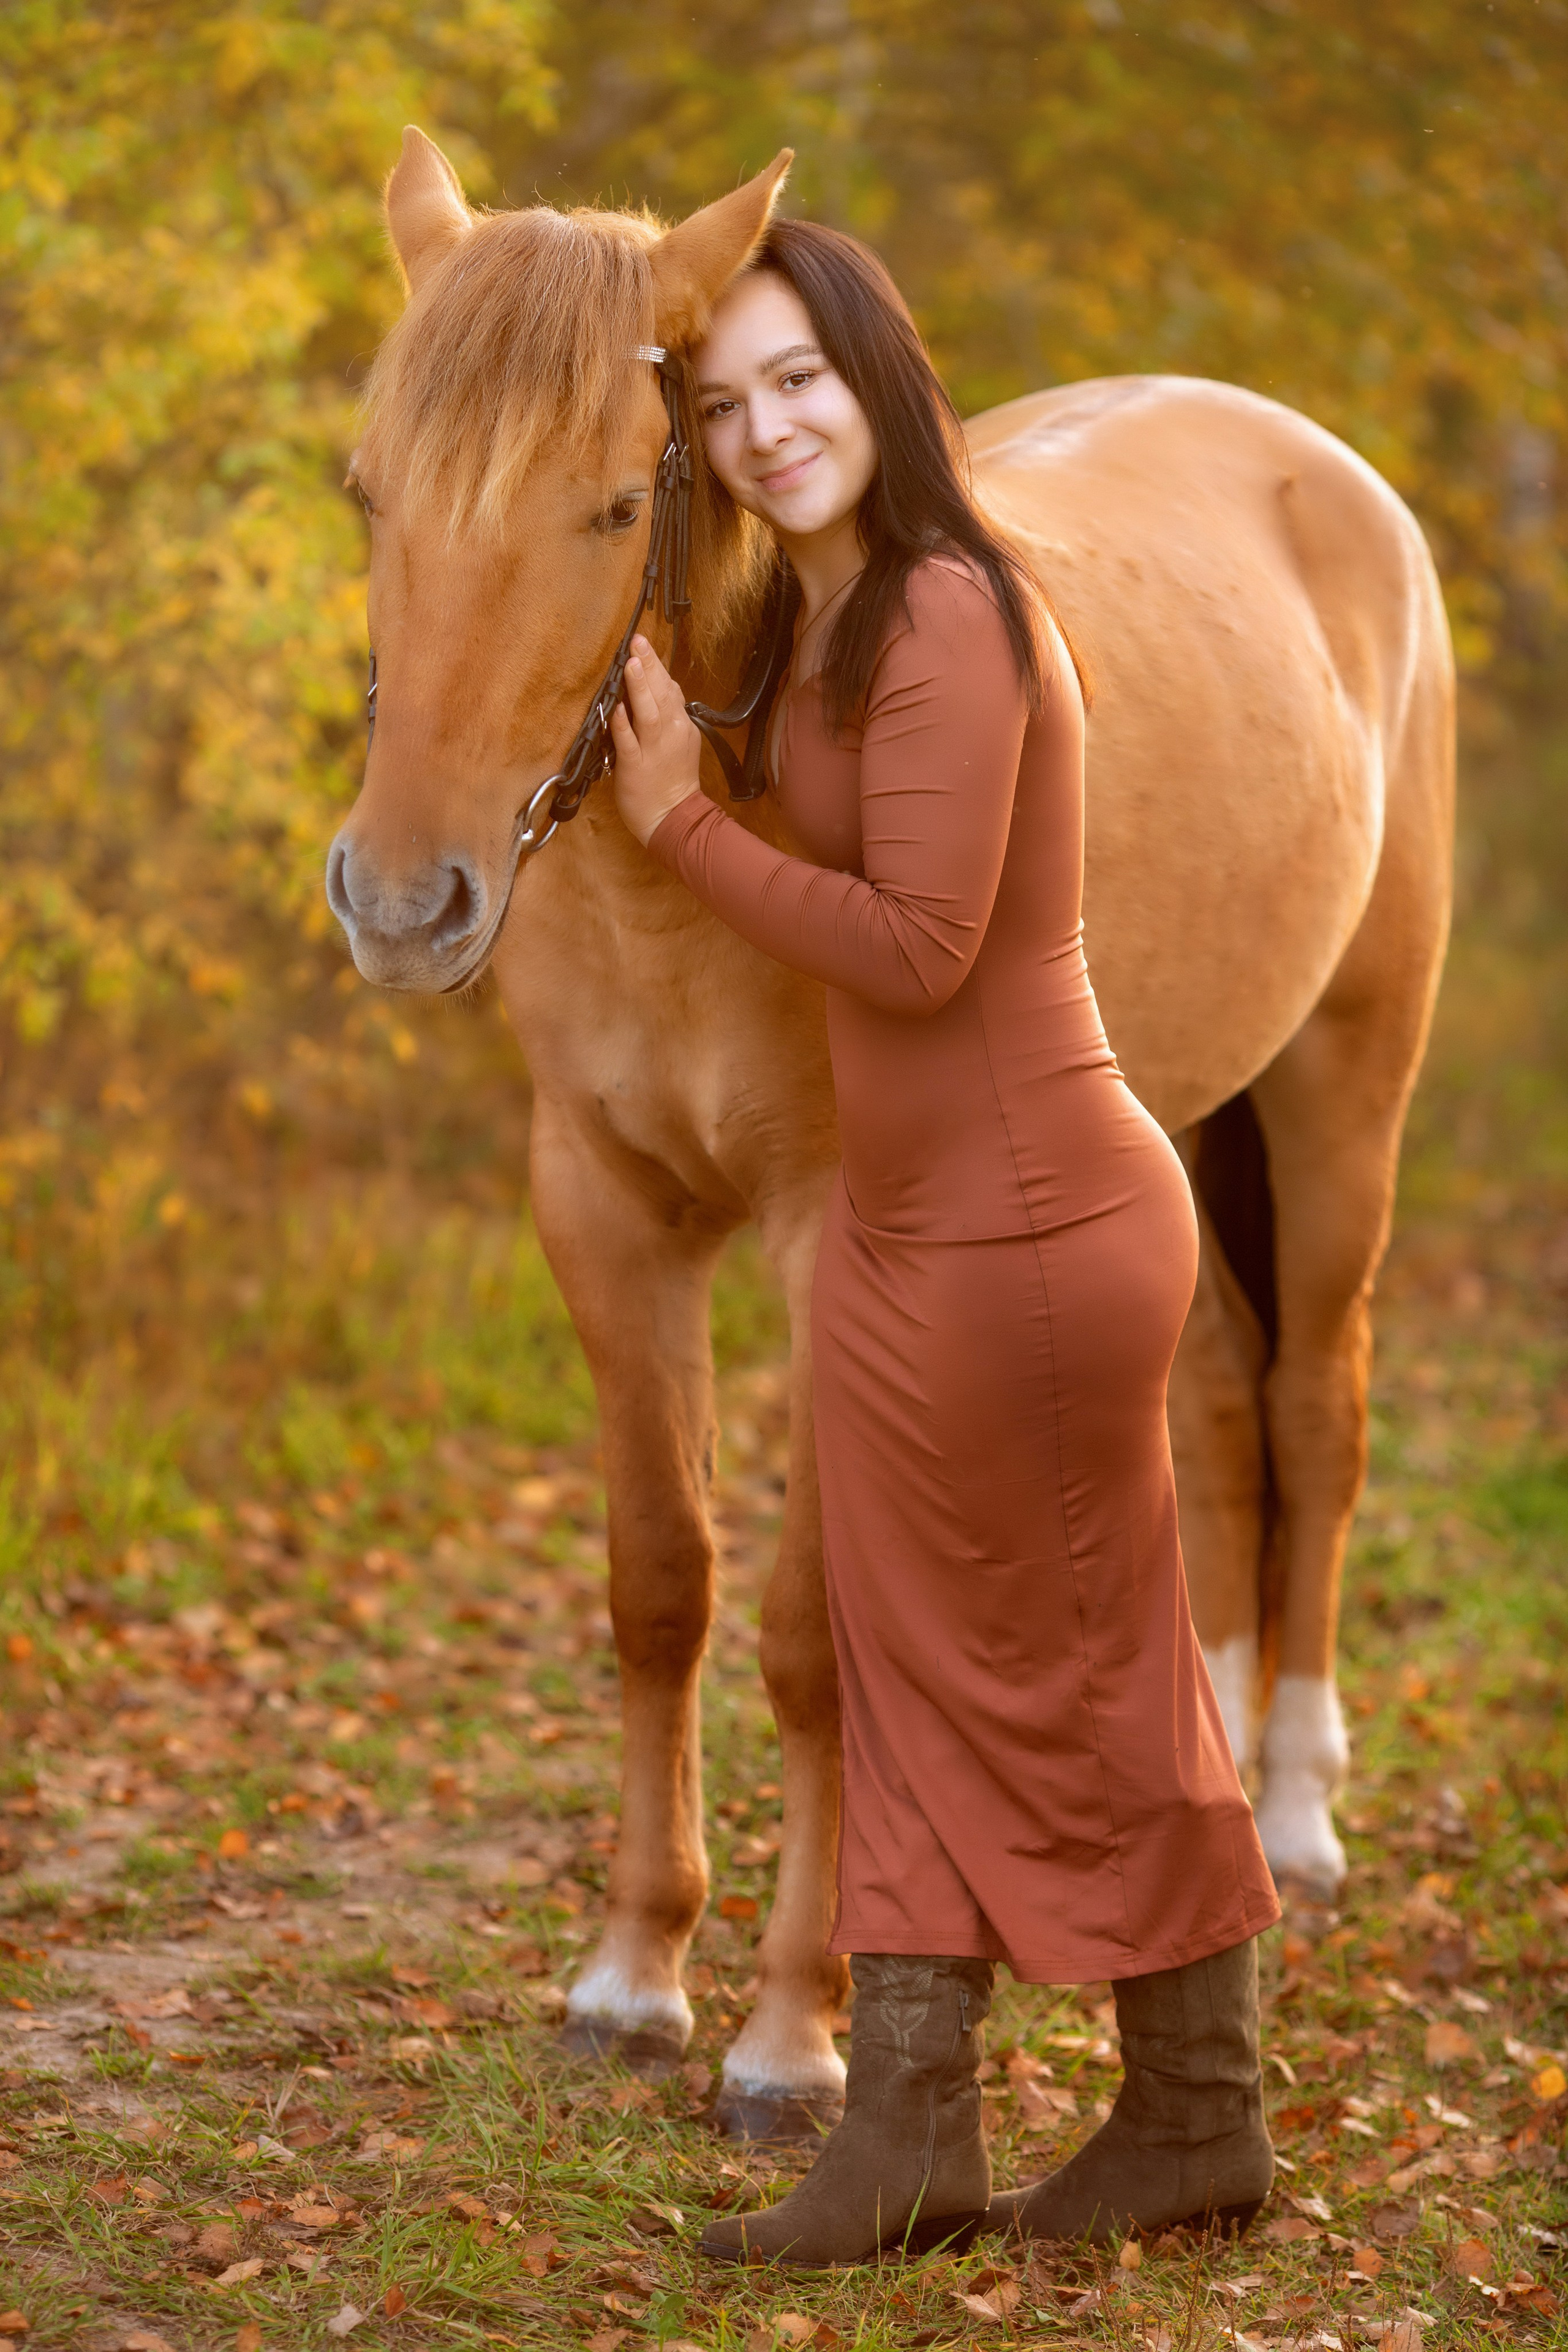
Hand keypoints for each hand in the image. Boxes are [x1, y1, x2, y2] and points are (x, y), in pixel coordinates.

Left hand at [610, 634, 702, 845]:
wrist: (673, 816)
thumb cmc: (672, 780)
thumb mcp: (680, 742)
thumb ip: (669, 716)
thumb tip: (660, 689)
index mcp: (681, 725)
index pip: (670, 689)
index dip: (656, 666)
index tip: (643, 646)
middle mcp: (670, 732)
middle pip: (661, 692)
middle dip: (649, 664)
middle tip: (637, 640)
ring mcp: (653, 749)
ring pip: (648, 712)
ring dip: (639, 687)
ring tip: (631, 663)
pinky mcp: (636, 765)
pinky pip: (628, 741)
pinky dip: (622, 724)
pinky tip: (616, 707)